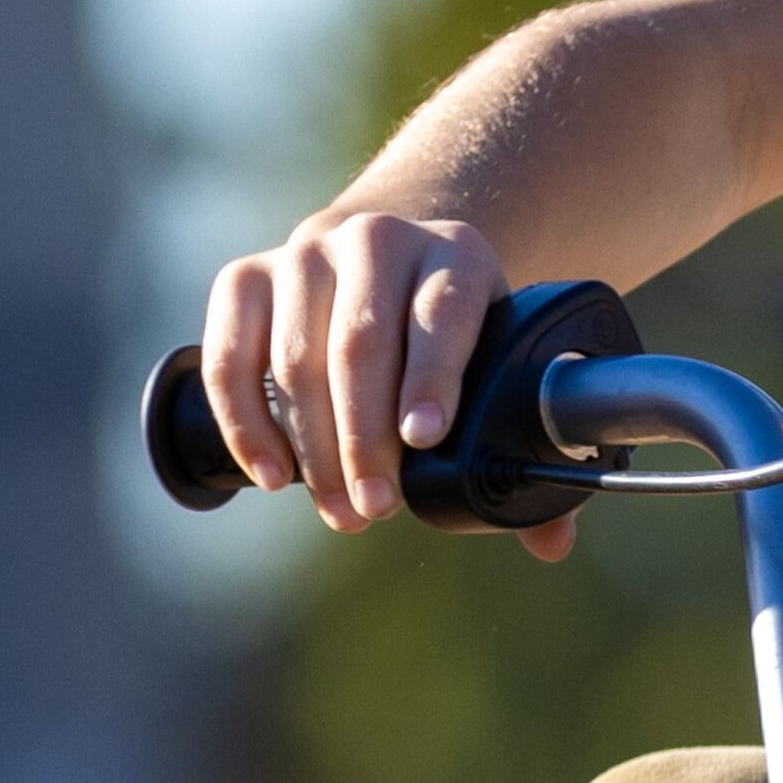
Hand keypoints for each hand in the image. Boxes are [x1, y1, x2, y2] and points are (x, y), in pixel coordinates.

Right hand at [196, 202, 528, 541]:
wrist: (383, 262)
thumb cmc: (448, 337)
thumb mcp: (495, 363)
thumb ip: (520, 445)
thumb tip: (552, 543)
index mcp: (456, 255)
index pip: (442, 311)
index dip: (432, 377)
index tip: (424, 439)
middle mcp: (377, 239)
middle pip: (362, 342)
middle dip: (367, 437)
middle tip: (377, 508)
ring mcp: (304, 254)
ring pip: (297, 355)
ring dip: (314, 446)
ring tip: (338, 509)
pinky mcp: (245, 278)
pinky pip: (230, 356)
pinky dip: (247, 422)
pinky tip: (272, 475)